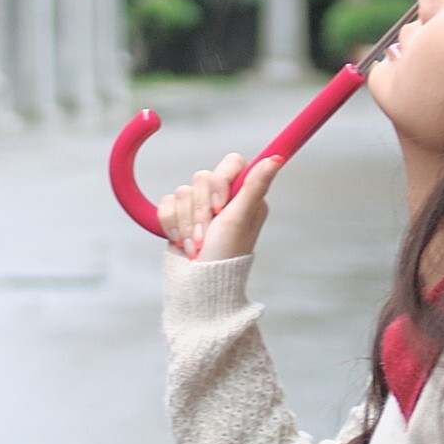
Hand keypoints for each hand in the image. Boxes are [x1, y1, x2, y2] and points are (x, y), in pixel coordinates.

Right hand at [158, 151, 282, 261]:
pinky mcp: (179, 215)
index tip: (220, 207)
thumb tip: (277, 158)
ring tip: (196, 246)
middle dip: (200, 212)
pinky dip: (172, 225)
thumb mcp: (240, 219)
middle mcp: (224, 197)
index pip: (231, 163)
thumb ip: (255, 186)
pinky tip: (182, 242)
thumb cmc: (224, 255)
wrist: (197, 285)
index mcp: (245, 195)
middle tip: (206, 236)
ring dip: (187, 223)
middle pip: (201, 177)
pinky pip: (167, 203)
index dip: (220, 182)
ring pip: (182, 192)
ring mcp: (200, 206)